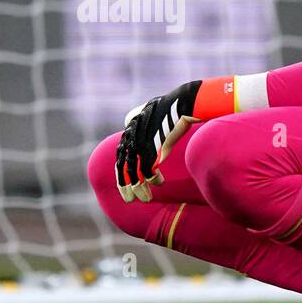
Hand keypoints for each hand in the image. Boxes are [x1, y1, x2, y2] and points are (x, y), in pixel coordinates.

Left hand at [115, 80, 203, 202]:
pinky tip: (159, 183)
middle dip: (125, 186)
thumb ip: (136, 118)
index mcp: (129, 131)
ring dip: (139, 188)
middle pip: (124, 167)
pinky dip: (153, 179)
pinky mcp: (153, 148)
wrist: (181, 103)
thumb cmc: (168, 106)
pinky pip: (149, 171)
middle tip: (129, 200)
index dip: (122, 173)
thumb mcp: (147, 110)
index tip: (125, 185)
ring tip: (145, 199)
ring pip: (135, 173)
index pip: (120, 157)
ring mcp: (141, 143)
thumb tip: (127, 121)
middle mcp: (132, 138)